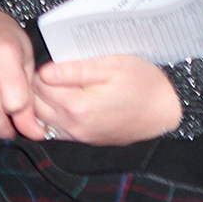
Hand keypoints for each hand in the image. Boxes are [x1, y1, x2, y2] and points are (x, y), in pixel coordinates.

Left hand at [26, 54, 182, 144]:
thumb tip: (44, 71)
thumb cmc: (143, 83)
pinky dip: (51, 114)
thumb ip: (75, 69)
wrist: (166, 111)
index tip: (55, 61)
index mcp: (79, 106)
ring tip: (58, 84)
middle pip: (35, 102)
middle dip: (38, 85)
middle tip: (54, 71)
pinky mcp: (84, 140)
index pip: (38, 84)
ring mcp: (79, 136)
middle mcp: (74, 126)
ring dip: (42, 100)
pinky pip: (54, 128)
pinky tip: (64, 100)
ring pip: (41, 117)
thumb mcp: (112, 65)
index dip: (42, 68)